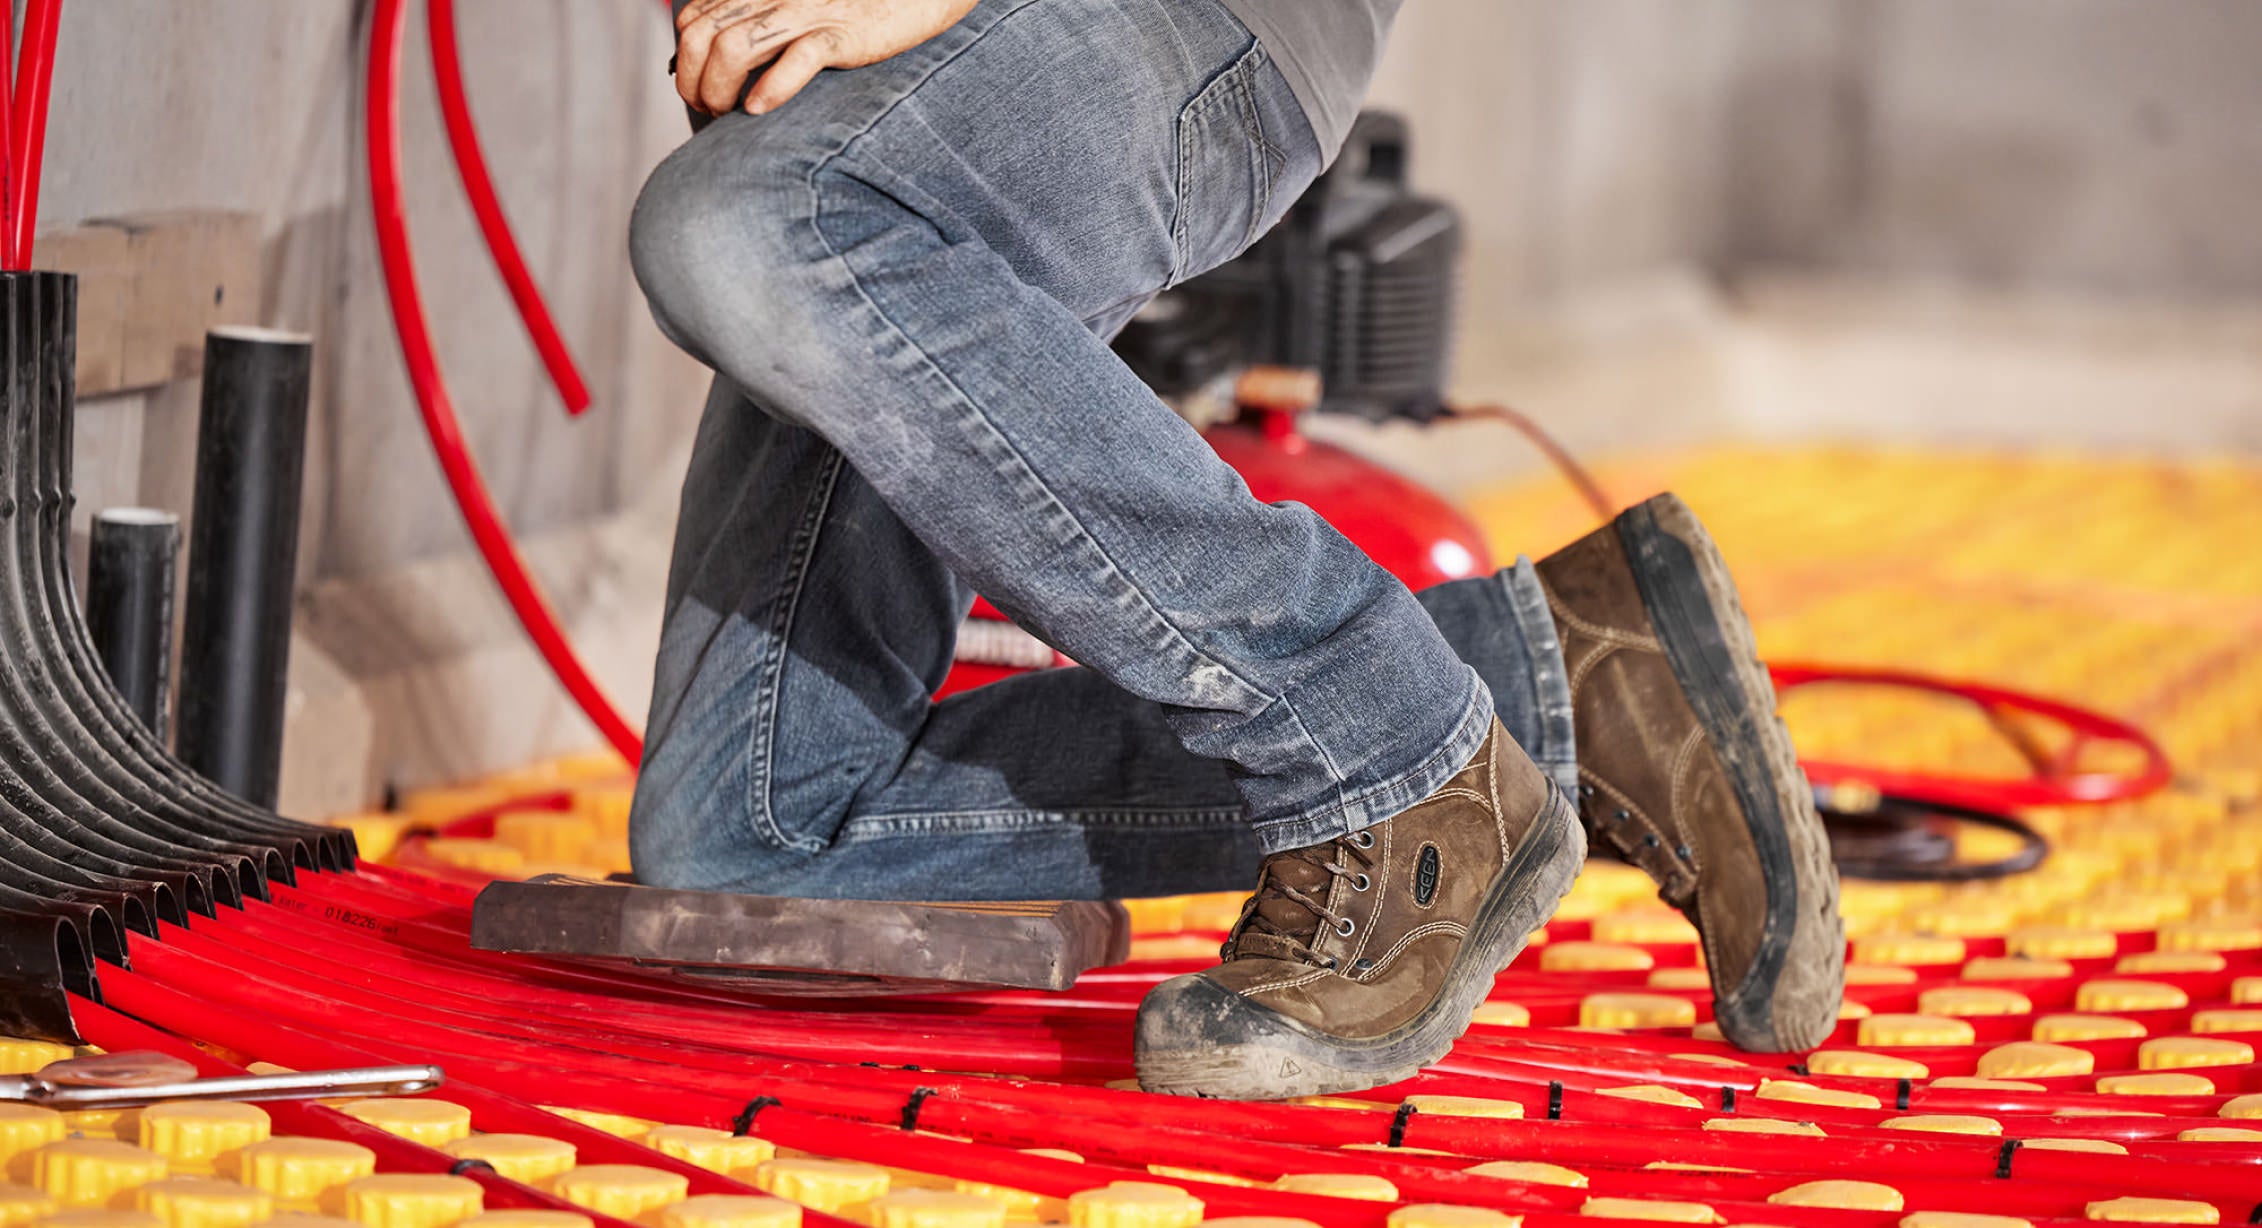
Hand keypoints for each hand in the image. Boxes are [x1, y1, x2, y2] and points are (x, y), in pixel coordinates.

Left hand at [675, 0, 979, 116]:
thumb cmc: (857, 7)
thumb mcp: (797, 9)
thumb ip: (760, 25)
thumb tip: (724, 68)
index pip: (692, 21)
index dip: (685, 62)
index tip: (699, 93)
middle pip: (703, 36)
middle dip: (693, 81)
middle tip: (709, 110)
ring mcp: (808, 12)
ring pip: (734, 47)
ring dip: (718, 89)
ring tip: (728, 113)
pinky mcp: (844, 33)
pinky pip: (798, 58)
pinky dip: (772, 88)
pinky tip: (761, 109)